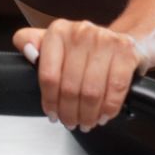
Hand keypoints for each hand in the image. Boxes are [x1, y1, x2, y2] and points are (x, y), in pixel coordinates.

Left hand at [14, 20, 148, 130]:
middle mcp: (81, 32)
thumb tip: (27, 51)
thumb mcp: (55, 44)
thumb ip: (32, 43)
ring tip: (86, 122)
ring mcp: (105, 40)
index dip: (50, 101)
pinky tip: (103, 115)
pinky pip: (115, 89)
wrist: (123, 42)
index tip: (52, 113)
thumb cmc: (86, 49)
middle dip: (69, 112)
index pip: (48, 76)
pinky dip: (108, 108)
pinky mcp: (126, 51)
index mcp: (58, 31)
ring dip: (88, 114)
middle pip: (70, 87)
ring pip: (91, 91)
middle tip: (70, 123)